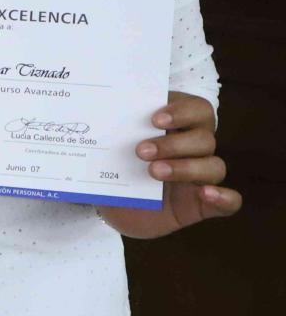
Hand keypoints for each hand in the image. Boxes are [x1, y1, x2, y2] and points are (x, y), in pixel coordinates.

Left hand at [99, 92, 240, 237]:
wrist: (111, 206)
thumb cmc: (113, 166)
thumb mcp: (108, 147)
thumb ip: (109, 129)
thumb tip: (86, 113)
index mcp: (176, 126)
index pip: (197, 109)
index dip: (182, 111)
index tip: (155, 118)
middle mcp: (192, 149)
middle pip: (204, 138)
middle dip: (173, 143)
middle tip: (140, 150)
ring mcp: (199, 178)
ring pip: (214, 166)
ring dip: (185, 167)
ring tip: (153, 171)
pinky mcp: (202, 205)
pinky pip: (229, 202)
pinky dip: (224, 198)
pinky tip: (206, 194)